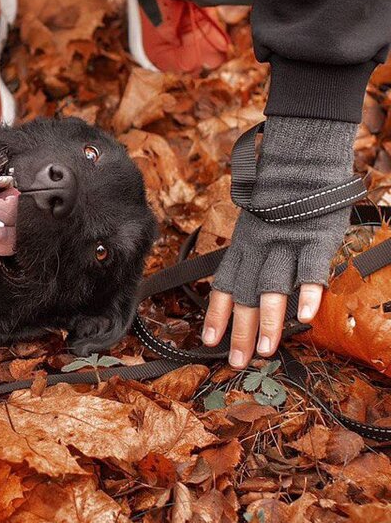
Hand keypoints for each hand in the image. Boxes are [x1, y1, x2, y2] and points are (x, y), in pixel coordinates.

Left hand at [202, 116, 358, 367]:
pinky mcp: (315, 238)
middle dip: (241, 330)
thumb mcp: (258, 227)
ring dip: (270, 320)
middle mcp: (259, 247)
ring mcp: (286, 243)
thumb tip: (251, 294)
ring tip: (267, 350)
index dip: (216, 314)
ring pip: (274, 287)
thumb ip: (254, 258)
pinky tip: (306, 316)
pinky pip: (310, 269)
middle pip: (247, 294)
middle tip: (237, 361)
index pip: (225, 285)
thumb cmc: (280, 201)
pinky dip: (308, 293)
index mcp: (243, 246)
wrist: (300, 161)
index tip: (207, 342)